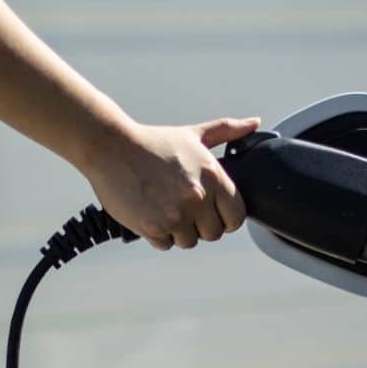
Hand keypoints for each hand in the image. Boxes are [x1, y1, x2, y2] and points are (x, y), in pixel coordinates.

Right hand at [84, 117, 261, 249]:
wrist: (111, 148)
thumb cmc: (152, 142)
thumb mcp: (193, 135)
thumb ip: (227, 131)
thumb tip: (254, 123)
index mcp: (213, 177)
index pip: (236, 217)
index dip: (226, 218)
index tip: (213, 213)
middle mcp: (197, 198)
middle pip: (213, 233)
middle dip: (201, 225)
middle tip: (184, 209)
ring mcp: (175, 215)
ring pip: (189, 241)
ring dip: (179, 231)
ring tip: (165, 208)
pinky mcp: (153, 227)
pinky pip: (165, 244)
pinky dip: (158, 234)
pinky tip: (151, 213)